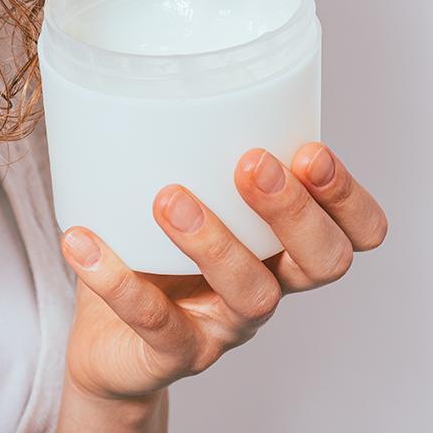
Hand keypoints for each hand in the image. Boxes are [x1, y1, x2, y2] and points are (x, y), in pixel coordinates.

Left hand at [59, 142, 387, 400]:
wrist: (105, 349)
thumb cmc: (146, 265)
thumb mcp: (170, 207)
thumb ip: (177, 159)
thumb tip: (141, 77)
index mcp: (278, 250)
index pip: (350, 233)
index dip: (346, 199)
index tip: (310, 151)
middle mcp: (265, 288)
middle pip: (319, 261)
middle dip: (293, 210)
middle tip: (252, 164)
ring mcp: (223, 328)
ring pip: (250, 294)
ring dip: (214, 241)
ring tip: (168, 199)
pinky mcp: (171, 354)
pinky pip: (154, 322)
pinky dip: (116, 280)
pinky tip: (81, 243)